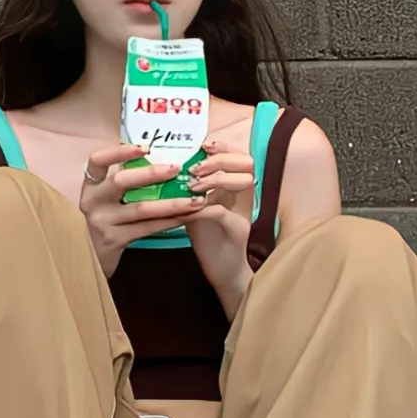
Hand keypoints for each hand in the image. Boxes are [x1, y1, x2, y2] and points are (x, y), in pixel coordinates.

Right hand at [77, 143, 204, 277]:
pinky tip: (185, 217)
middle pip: (120, 181)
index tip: (144, 148)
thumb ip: (125, 177)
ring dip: (170, 203)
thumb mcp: (106, 195)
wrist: (90, 253)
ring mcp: (103, 221)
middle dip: (151, 173)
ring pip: (140, 209)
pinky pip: (146, 228)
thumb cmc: (106, 215)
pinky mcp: (114, 239)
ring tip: (195, 199)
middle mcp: (93, 201)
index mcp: (91, 184)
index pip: (97, 161)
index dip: (119, 152)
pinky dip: (167, 221)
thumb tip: (160, 154)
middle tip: (177, 168)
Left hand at [184, 138, 256, 314]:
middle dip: (219, 160)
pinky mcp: (237, 231)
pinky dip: (200, 207)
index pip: (241, 156)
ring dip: (214, 180)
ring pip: (241, 183)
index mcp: (237, 189)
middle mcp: (245, 198)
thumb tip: (169, 167)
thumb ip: (192, 188)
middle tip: (195, 169)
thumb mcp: (198, 207)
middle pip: (246, 163)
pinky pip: (220, 211)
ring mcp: (244, 214)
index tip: (203, 145)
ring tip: (191, 186)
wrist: (221, 272)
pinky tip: (182, 210)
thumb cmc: (208, 238)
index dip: (224, 147)